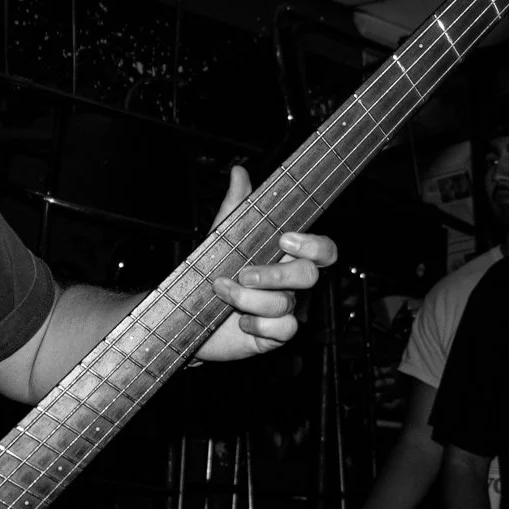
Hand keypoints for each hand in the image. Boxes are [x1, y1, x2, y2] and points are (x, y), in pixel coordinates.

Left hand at [197, 166, 338, 362]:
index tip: (286, 240)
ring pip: (286, 304)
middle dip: (275, 274)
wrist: (188, 314)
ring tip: (222, 291)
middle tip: (245, 273)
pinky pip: (282, 330)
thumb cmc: (214, 273)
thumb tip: (240, 173)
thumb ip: (236, 207)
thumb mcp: (222, 238)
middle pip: (308, 276)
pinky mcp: (273, 335)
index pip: (320, 250)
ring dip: (249, 298)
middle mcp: (289, 284)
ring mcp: (282, 310)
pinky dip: (258, 324)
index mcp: (285, 258)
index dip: (314, 245)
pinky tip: (239, 321)